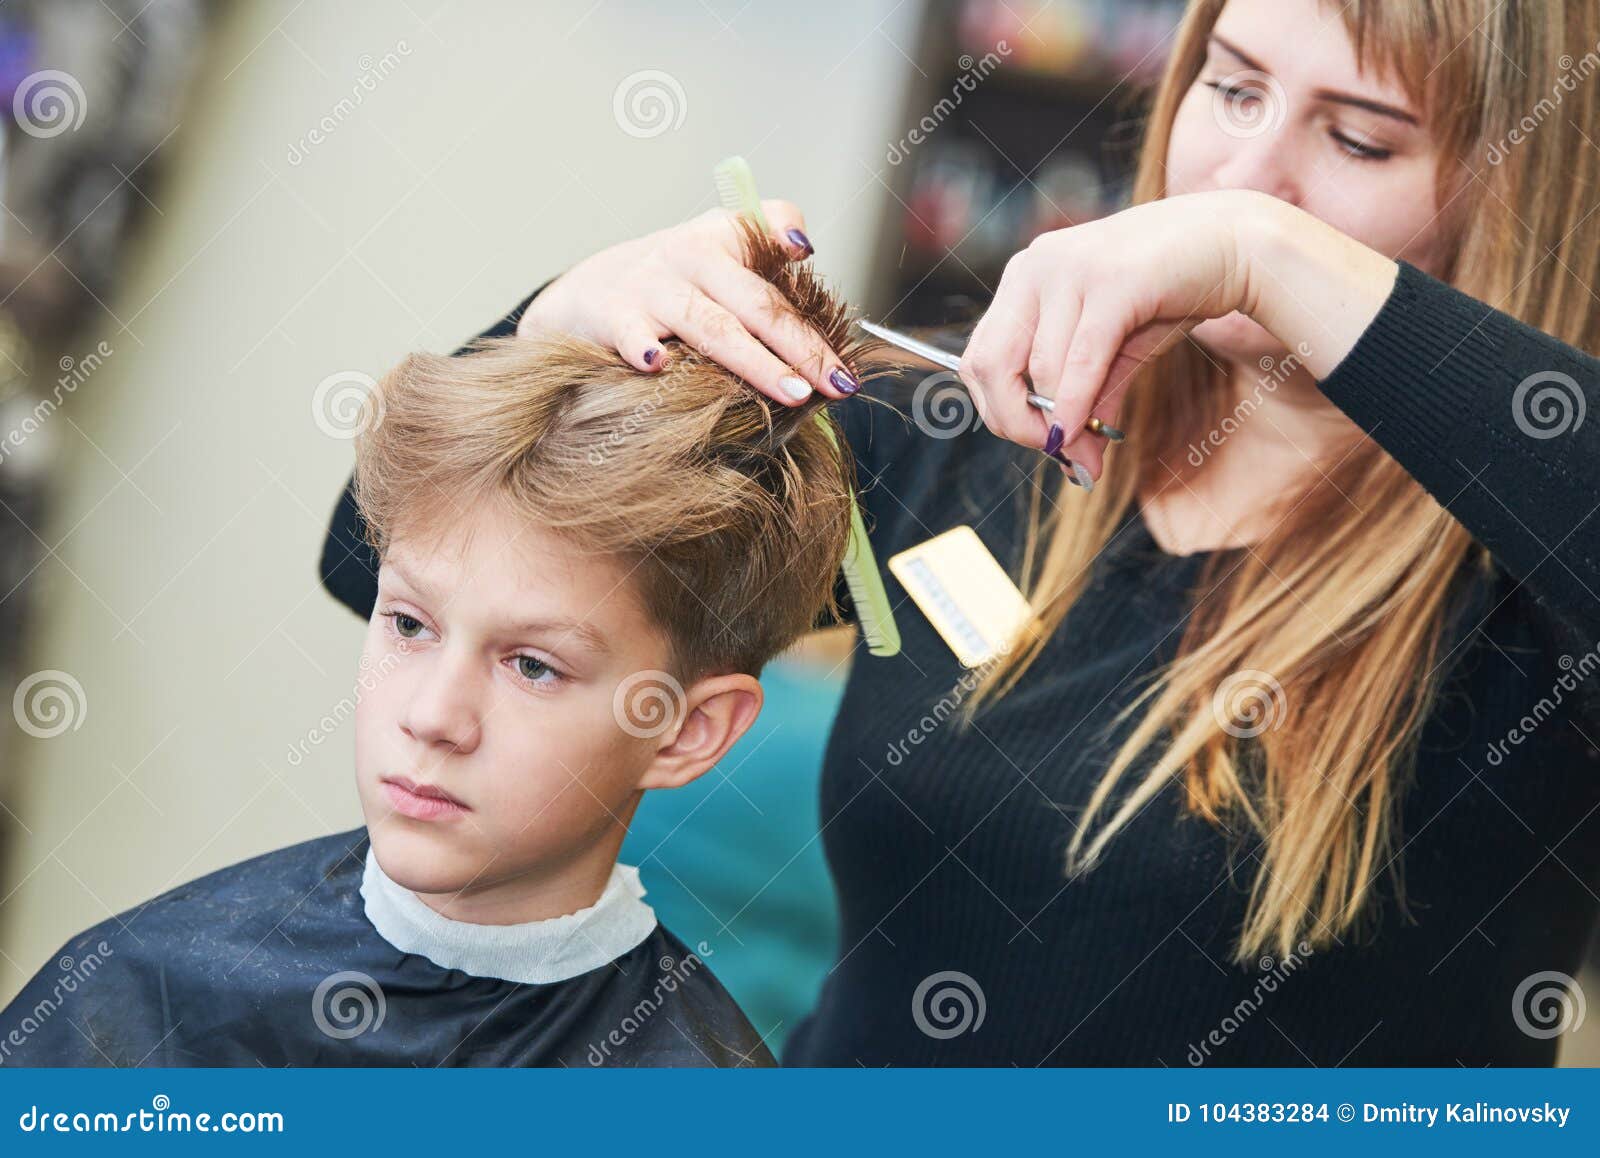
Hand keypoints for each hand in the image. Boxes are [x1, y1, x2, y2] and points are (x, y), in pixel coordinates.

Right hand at [516, 201, 858, 403]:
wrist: (587, 294)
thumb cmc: (672, 282)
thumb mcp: (718, 250)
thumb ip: (765, 242)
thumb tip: (804, 247)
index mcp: (720, 240)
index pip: (766, 249)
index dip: (791, 263)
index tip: (815, 281)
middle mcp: (688, 257)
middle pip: (754, 303)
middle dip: (801, 346)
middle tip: (837, 384)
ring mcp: (651, 287)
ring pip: (710, 325)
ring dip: (754, 361)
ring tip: (792, 393)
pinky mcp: (613, 316)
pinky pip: (632, 334)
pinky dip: (643, 349)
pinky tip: (657, 366)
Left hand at [958, 190, 1397, 479]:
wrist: (1238, 244)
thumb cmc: (1172, 295)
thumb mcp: (1117, 353)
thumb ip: (1088, 402)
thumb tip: (1075, 469)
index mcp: (1024, 277)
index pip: (978, 358)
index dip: (998, 411)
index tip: (1038, 442)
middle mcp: (1035, 266)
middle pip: (991, 365)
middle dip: (1016, 423)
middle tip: (1054, 454)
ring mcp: (1070, 268)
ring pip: (1041, 370)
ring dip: (1060, 425)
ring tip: (1088, 456)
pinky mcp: (1113, 280)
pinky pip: (1080, 359)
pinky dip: (1077, 405)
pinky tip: (1088, 436)